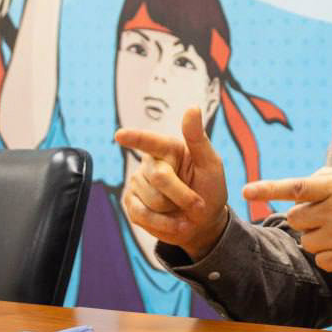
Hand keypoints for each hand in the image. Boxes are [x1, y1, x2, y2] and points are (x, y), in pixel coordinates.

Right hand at [116, 106, 229, 259]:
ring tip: (182, 209)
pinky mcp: (131, 204)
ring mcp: (137, 183)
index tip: (120, 135)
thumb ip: (198, 138)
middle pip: (160, 178)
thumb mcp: (211, 163)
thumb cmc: (209, 187)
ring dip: (175, 210)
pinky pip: (143, 215)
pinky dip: (164, 224)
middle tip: (199, 204)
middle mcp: (149, 162)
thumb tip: (192, 107)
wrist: (204, 220)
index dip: (134, 138)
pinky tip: (175, 222)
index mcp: (168, 147)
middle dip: (183, 195)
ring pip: (152, 200)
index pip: (150, 141)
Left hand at [243, 168, 331, 279]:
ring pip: (305, 241)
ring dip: (318, 239)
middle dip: (307, 219)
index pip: (297, 186)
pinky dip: (330, 257)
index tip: (246, 191)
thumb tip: (306, 184)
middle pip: (296, 218)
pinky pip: (321, 260)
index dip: (268, 188)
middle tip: (330, 218)